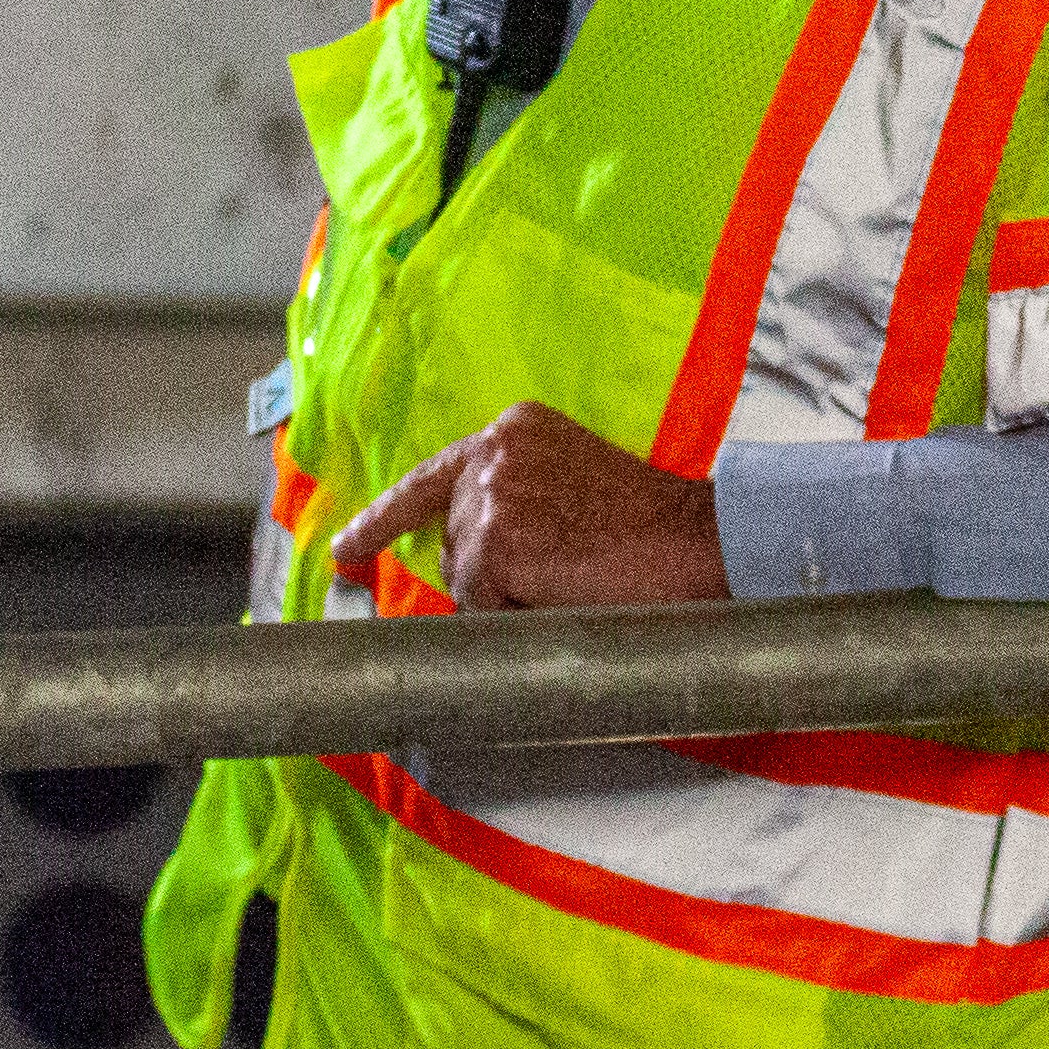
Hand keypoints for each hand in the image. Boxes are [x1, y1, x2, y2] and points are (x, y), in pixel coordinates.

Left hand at [329, 402, 727, 610]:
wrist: (703, 542)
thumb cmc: (653, 527)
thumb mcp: (574, 483)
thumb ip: (518, 499)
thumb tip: (465, 554)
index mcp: (515, 430)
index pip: (431, 477)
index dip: (382, 518)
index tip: (345, 549)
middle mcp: (494, 451)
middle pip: (453, 540)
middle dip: (490, 576)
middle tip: (566, 576)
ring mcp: (493, 495)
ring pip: (467, 580)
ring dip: (511, 599)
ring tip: (579, 579)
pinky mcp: (499, 542)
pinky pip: (484, 608)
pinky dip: (521, 618)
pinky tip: (569, 593)